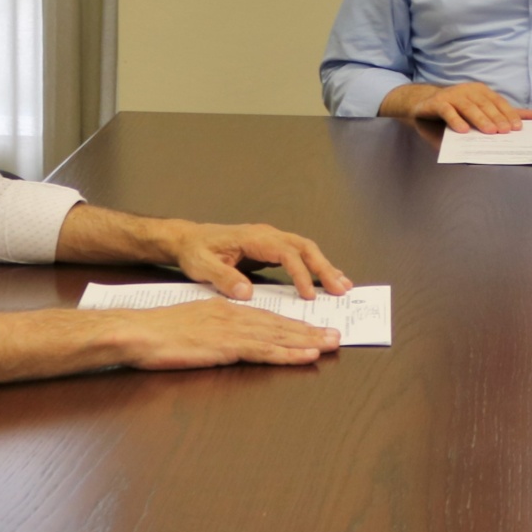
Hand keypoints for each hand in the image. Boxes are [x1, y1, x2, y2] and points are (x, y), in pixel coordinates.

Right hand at [117, 299, 341, 369]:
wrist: (138, 332)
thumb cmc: (157, 333)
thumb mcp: (191, 325)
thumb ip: (214, 330)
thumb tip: (229, 340)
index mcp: (226, 309)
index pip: (266, 316)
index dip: (292, 324)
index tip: (313, 329)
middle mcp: (234, 315)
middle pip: (279, 324)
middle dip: (309, 330)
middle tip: (335, 335)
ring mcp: (231, 330)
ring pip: (278, 335)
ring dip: (307, 341)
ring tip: (330, 344)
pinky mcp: (226, 345)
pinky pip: (264, 350)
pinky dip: (288, 353)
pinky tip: (306, 355)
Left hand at [164, 220, 351, 299]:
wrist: (188, 239)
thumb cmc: (195, 251)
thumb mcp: (202, 265)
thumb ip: (223, 278)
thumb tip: (246, 293)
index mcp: (253, 238)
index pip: (285, 253)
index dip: (300, 273)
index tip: (308, 296)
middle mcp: (267, 235)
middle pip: (304, 247)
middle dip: (324, 267)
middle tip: (340, 289)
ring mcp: (271, 240)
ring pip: (306, 249)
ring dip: (325, 266)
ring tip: (343, 285)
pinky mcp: (272, 249)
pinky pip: (299, 255)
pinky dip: (315, 267)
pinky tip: (327, 280)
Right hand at [414, 83, 531, 133]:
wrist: (421, 106)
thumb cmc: (455, 112)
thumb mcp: (481, 114)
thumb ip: (505, 115)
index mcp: (480, 92)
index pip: (498, 103)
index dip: (508, 114)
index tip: (517, 128)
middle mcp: (467, 90)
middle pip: (485, 105)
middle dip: (496, 118)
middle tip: (505, 132)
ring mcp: (451, 95)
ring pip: (468, 107)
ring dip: (480, 119)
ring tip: (489, 132)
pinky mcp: (436, 103)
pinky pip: (447, 111)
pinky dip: (456, 120)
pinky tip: (463, 130)